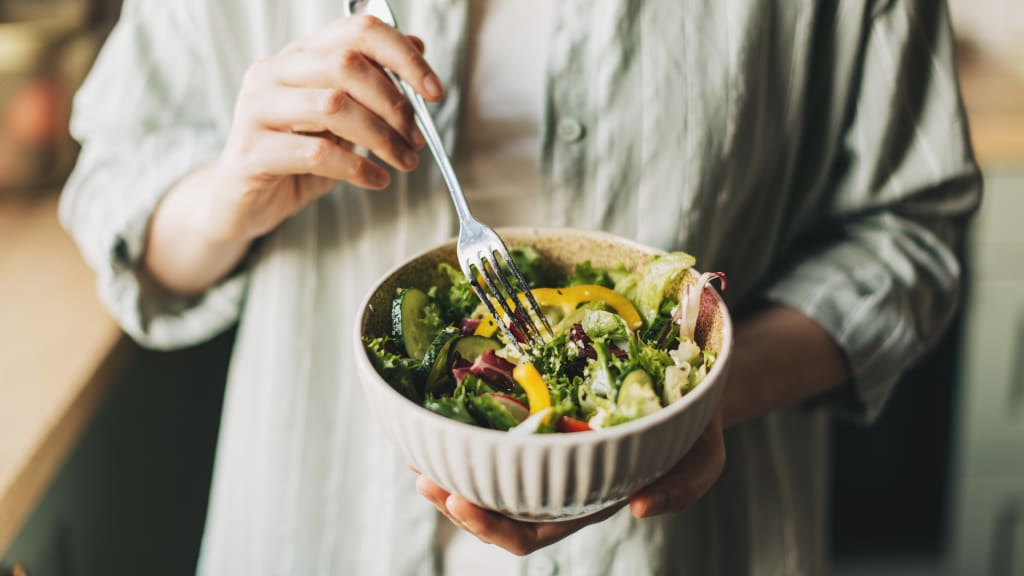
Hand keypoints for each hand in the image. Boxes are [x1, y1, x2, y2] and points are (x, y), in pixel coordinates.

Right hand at [208, 14, 440, 241]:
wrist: (243, 202)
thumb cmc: (296, 157)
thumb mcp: (342, 119)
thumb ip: (372, 83)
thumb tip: (417, 46)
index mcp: (299, 56)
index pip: (356, 31)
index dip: (402, 56)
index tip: (433, 91)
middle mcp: (273, 72)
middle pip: (346, 64)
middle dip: (394, 103)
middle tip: (416, 138)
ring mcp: (256, 109)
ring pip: (333, 105)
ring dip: (381, 137)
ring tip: (403, 161)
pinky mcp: (251, 151)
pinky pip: (315, 154)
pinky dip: (357, 168)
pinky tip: (376, 180)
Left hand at [413, 406, 724, 555]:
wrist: (692, 380)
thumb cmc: (696, 424)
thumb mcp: (705, 456)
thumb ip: (685, 486)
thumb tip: (641, 508)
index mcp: (590, 496)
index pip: (534, 529)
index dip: (493, 526)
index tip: (459, 499)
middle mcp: (559, 478)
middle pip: (497, 507)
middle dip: (456, 500)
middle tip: (424, 478)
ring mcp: (547, 447)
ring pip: (489, 471)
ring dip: (449, 466)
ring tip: (417, 452)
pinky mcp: (540, 414)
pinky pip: (496, 430)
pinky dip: (465, 429)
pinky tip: (439, 415)